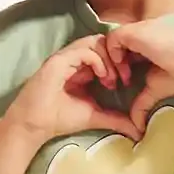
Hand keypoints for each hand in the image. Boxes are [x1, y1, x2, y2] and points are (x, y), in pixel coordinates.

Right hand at [6, 34, 148, 143]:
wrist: (35, 125)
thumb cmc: (60, 119)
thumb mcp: (95, 116)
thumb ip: (116, 118)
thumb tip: (138, 130)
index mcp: (79, 68)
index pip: (103, 51)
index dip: (117, 61)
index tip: (125, 81)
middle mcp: (72, 59)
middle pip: (100, 42)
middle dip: (116, 56)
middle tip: (123, 77)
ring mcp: (64, 58)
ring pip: (93, 42)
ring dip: (108, 58)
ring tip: (112, 77)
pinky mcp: (58, 61)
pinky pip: (83, 51)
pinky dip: (97, 61)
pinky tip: (102, 77)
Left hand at [93, 19, 173, 121]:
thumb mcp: (155, 89)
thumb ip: (141, 102)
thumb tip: (137, 127)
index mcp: (146, 43)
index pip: (122, 48)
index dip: (118, 64)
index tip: (123, 82)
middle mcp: (141, 33)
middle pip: (114, 43)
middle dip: (110, 62)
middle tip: (116, 81)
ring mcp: (138, 30)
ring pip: (110, 40)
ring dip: (110, 59)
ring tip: (120, 77)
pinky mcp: (135, 32)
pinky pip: (111, 38)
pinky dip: (111, 53)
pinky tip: (122, 68)